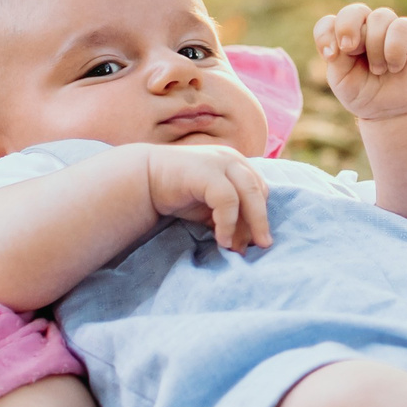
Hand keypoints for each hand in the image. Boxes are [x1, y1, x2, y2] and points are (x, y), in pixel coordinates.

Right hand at [142, 144, 271, 252]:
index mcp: (236, 164)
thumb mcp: (209, 208)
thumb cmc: (178, 192)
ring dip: (250, 223)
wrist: (144, 179)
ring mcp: (220, 162)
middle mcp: (232, 159)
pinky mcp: (206, 172)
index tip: (253, 241)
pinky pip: (228, 199)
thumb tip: (245, 245)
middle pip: (259, 192)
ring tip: (239, 248)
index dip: (260, 216)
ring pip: (249, 193)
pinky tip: (222, 240)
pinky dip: (229, 222)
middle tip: (262, 246)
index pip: (259, 191)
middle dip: (261, 221)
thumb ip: (229, 219)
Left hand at [313, 4, 406, 120]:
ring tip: (379, 70)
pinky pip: (402, 27)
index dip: (325, 35)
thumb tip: (344, 41)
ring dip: (375, 48)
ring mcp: (389, 28)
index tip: (330, 57)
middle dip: (348, 28)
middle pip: (353, 11)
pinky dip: (395, 49)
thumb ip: (337, 58)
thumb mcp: (342, 81)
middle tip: (350, 50)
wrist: (394, 111)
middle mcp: (366, 27)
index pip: (329, 23)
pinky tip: (396, 66)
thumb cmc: (365, 93)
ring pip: (379, 17)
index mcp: (343, 37)